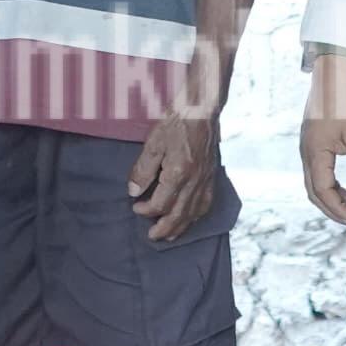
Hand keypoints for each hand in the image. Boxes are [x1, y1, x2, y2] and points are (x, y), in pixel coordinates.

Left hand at [127, 110, 222, 243]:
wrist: (202, 108)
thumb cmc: (176, 121)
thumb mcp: (153, 142)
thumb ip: (143, 169)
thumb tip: (133, 191)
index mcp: (178, 173)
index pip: (160, 203)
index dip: (146, 210)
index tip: (135, 208)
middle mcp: (194, 181)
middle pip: (179, 215)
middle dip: (163, 229)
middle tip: (151, 236)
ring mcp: (205, 180)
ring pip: (194, 213)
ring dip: (181, 227)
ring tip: (169, 236)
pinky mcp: (212, 176)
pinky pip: (206, 203)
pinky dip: (197, 215)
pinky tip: (190, 218)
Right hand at [301, 48, 345, 228]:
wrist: (333, 73)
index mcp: (315, 153)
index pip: (323, 191)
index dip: (339, 210)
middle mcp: (306, 153)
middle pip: (314, 192)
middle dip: (334, 210)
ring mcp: (308, 147)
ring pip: (314, 183)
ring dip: (331, 198)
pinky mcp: (313, 142)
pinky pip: (317, 171)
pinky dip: (330, 185)